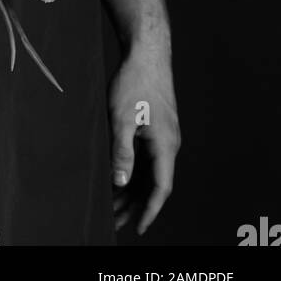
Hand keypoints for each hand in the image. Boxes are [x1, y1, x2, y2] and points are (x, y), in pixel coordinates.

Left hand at [108, 39, 179, 236]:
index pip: (160, 188)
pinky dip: (133, 170)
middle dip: (134, 205)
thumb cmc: (135, 81)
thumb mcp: (122, 118)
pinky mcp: (156, 127)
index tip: (138, 228)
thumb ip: (121, 152)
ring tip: (112, 205)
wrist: (146, 52)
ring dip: (132, 189)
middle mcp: (169, 144)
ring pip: (149, 171)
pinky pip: (146, 157)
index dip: (148, 210)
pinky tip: (117, 177)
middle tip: (114, 222)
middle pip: (154, 183)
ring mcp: (164, 136)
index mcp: (165, 145)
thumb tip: (120, 182)